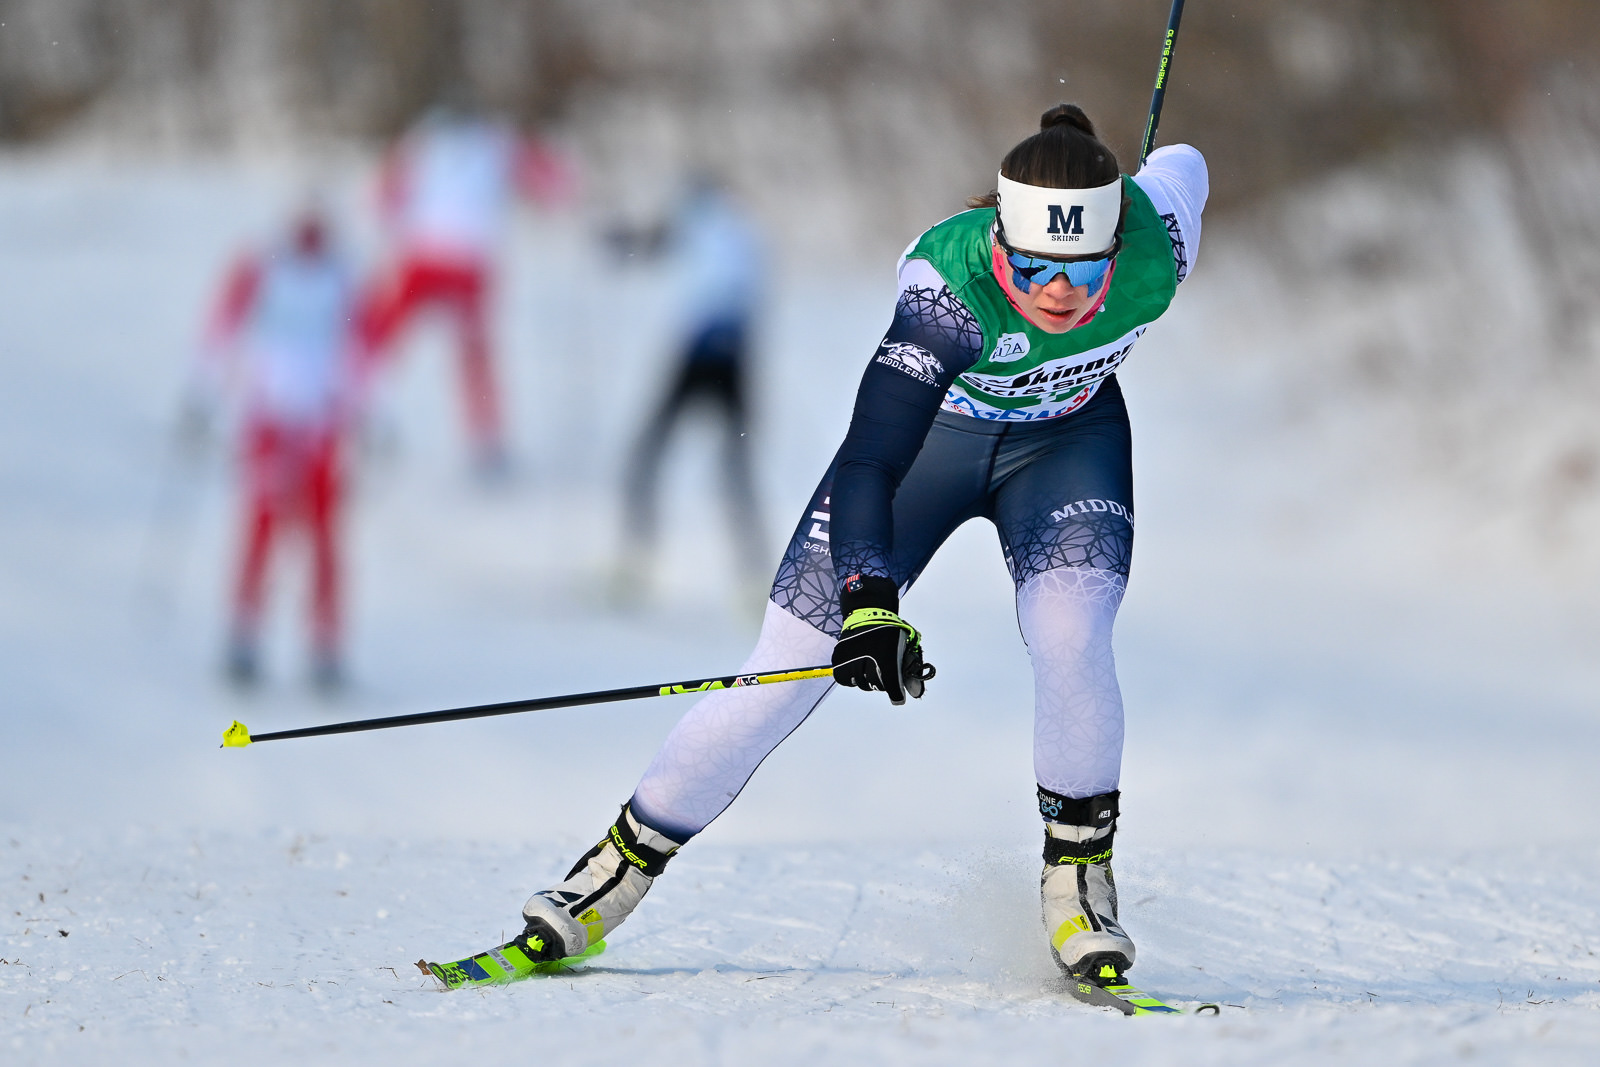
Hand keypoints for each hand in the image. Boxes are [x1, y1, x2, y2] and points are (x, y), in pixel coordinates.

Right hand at [831, 575, 935, 705]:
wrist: (867, 612)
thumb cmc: (888, 630)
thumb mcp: (903, 647)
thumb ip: (909, 670)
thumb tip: (916, 692)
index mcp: (886, 658)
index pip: (891, 686)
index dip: (897, 695)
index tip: (899, 699)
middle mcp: (866, 661)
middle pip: (876, 685)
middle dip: (883, 682)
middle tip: (884, 671)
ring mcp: (850, 660)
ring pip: (861, 684)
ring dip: (867, 680)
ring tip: (870, 667)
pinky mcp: (838, 660)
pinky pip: (846, 679)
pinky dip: (852, 677)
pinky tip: (858, 667)